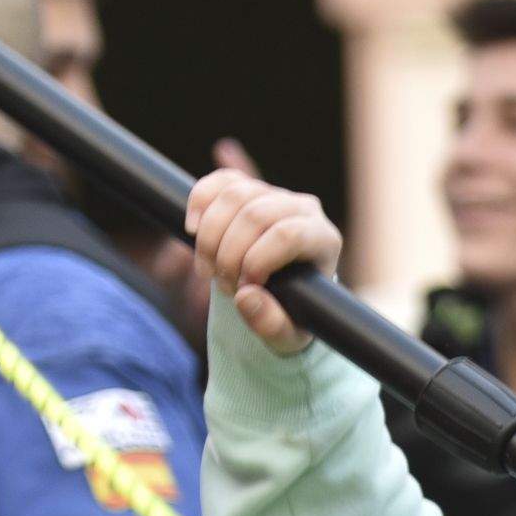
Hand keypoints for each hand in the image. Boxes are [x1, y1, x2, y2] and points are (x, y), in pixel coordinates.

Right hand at [184, 166, 341, 353]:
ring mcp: (275, 194)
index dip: (256, 261)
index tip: (241, 290)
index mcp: (323, 239)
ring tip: (207, 270)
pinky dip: (199, 201)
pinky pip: (220, 181)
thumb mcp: (288, 334)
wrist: (283, 295)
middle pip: (256, 214)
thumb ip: (272, 325)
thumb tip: (246, 297)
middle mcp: (303, 208)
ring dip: (209, 236)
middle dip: (227, 253)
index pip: (287, 235)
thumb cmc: (291, 314)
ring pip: (234, 195)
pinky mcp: (249, 187)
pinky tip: (192, 229)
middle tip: (221, 287)